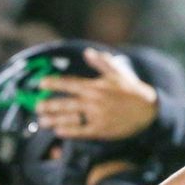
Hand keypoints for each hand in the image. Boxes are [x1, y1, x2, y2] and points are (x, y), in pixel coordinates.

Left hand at [35, 47, 157, 139]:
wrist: (148, 112)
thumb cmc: (132, 91)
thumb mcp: (117, 73)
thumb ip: (101, 63)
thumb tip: (88, 52)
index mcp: (95, 87)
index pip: (69, 83)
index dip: (53, 83)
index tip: (40, 84)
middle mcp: (93, 102)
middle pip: (66, 103)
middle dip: (49, 105)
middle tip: (36, 107)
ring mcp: (97, 117)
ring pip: (71, 118)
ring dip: (54, 120)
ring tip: (42, 121)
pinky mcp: (101, 130)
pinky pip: (81, 132)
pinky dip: (69, 132)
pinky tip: (58, 132)